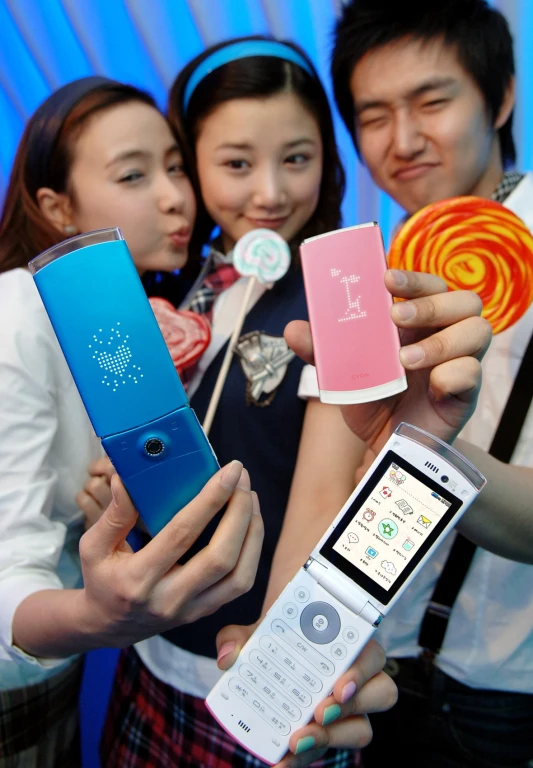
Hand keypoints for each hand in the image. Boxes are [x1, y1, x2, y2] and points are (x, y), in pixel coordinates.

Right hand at [76, 461, 263, 646]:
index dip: (210, 500)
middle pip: (220, 557)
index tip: (228, 472)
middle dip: (239, 513)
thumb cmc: (101, 580)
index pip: (182, 534)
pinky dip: (251, 552)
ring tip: (249, 498)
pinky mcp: (204, 612)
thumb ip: (113, 515)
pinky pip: (239, 584)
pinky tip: (249, 524)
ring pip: (239, 576)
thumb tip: (125, 479)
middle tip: (242, 479)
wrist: (106, 626)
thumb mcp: (93, 547)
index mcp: (138, 579)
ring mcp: (190, 610)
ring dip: (252, 533)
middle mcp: (168, 598)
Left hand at [215, 626, 395, 766]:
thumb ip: (238, 636)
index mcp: (350, 645)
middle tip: (318, 714)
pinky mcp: (328, 734)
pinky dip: (303, 760)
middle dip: (350, 708)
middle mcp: (357, 678)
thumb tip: (229, 656)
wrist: (270, 649)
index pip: (371, 656)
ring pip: (361, 729)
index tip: (338, 685)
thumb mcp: (256, 630)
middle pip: (378, 695)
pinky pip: (327, 750)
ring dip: (333, 738)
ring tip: (298, 742)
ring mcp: (347, 710)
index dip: (360, 673)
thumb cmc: (277, 636)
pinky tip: (280, 763)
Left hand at [285, 269, 491, 455]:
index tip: (386, 279)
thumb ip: (322, 350)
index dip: (414, 277)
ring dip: (441, 341)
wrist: (385, 445)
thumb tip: (292, 329)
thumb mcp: (342, 374)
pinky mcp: (466, 392)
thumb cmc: (372, 399)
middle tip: (395, 317)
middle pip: (464, 300)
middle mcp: (445, 335)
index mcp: (419, 321)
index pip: (430, 285)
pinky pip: (473, 372)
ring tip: (405, 360)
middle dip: (430, 304)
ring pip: (478, 330)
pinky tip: (431, 387)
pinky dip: (453, 374)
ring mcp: (460, 362)